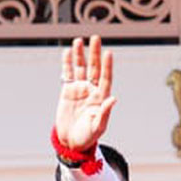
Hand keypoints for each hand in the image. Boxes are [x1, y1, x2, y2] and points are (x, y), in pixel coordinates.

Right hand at [54, 37, 116, 153]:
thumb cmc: (88, 137)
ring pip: (80, 68)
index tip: (108, 53)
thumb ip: (105, 112)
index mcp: (101, 97)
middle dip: (95, 54)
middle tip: (95, 38)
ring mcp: (79, 89)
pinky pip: (67, 74)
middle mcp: (91, 90)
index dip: (107, 66)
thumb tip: (113, 99)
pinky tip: (67, 52)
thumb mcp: (98, 127)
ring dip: (80, 55)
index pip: (106, 78)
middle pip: (94, 68)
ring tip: (78, 41)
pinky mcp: (67, 91)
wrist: (71, 142)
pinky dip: (67, 64)